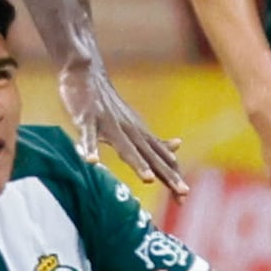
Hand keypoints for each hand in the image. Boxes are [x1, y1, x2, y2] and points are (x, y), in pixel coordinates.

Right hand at [60, 57, 184, 196]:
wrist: (87, 73)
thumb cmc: (110, 104)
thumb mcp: (135, 124)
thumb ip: (153, 140)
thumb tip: (179, 147)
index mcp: (139, 134)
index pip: (160, 159)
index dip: (172, 177)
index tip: (184, 198)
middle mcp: (128, 130)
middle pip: (150, 156)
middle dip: (166, 174)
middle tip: (183, 193)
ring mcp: (108, 124)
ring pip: (124, 146)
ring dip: (137, 162)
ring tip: (148, 179)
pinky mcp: (87, 119)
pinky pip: (88, 136)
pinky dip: (90, 148)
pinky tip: (92, 161)